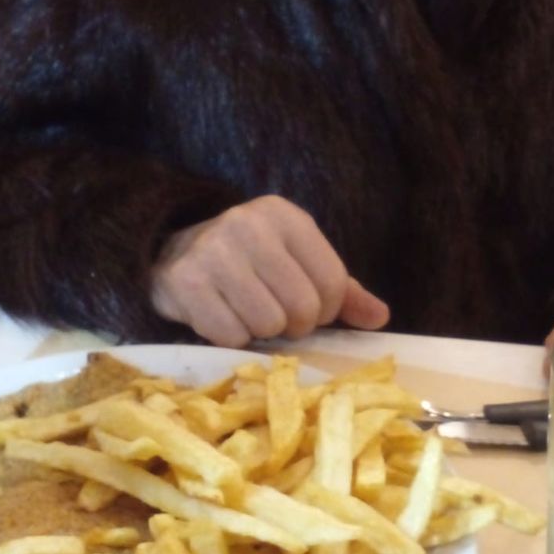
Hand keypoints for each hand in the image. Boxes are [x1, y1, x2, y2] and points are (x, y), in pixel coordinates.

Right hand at [151, 195, 388, 348]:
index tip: (306, 310)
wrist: (173, 255)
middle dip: (293, 325)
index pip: (333, 282)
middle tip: (275, 317)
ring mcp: (213, 251)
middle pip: (302, 307)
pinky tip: (220, 316)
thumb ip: (342, 290)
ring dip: (261, 332)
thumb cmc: (249, 264)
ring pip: (267, 324)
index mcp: (285, 216)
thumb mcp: (297, 263)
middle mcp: (248, 225)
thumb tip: (380, 318)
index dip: (325, 311)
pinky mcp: (185, 282)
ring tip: (246, 314)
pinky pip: (230, 335)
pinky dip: (230, 338)